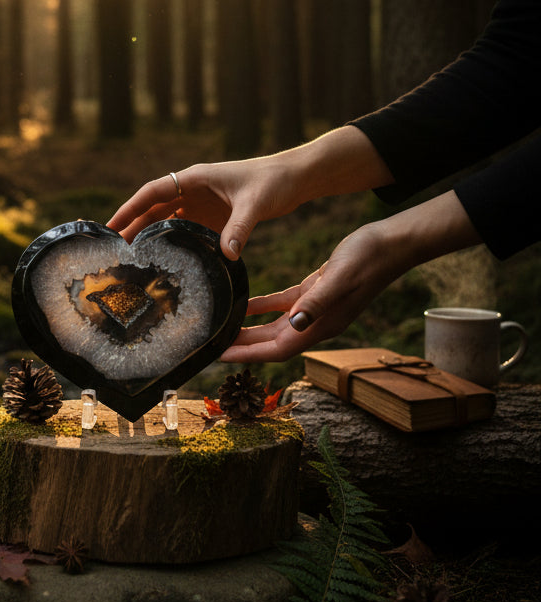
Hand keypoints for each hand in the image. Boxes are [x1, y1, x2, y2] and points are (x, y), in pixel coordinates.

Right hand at [107, 128, 394, 259]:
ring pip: (168, 218)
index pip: (153, 191)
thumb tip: (227, 256)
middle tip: (114, 248)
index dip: (130, 208)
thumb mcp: (254, 203)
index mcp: (196, 177)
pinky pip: (187, 228)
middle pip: (154, 207)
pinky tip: (166, 260)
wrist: (296, 178)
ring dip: (150, 234)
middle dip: (133, 224)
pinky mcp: (215, 216)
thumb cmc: (274, 181)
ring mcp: (203, 202)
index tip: (111, 226)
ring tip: (132, 257)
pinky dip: (174, 241)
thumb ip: (239, 229)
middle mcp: (194, 189)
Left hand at [221, 223, 397, 362]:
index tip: (220, 357)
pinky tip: (244, 305)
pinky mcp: (315, 291)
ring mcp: (316, 309)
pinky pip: (282, 305)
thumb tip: (294, 325)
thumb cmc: (367, 259)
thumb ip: (316, 303)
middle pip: (271, 343)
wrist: (390, 244)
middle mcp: (316, 322)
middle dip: (242, 347)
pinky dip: (263, 306)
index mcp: (321, 325)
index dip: (248, 355)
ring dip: (249, 330)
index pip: (277, 349)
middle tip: (210, 347)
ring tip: (222, 330)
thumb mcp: (339, 278)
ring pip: (275, 326)